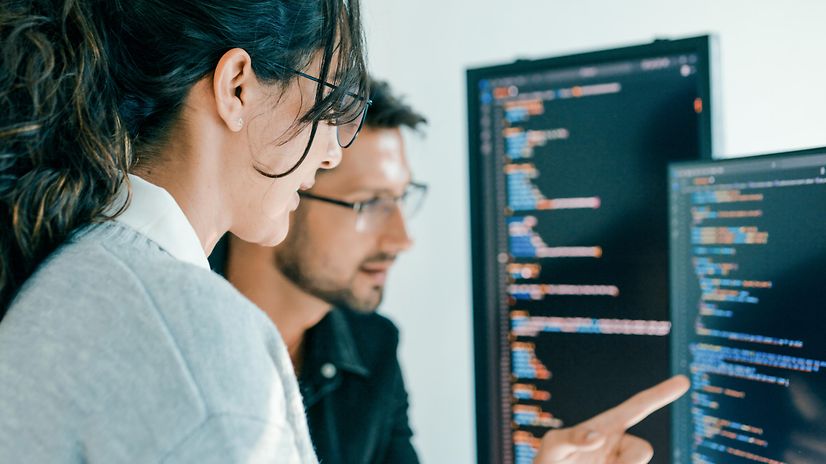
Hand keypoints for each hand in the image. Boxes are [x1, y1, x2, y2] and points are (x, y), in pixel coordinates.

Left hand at [533, 375, 689, 463]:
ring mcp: (624, 460)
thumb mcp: (554, 446)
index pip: (639, 406)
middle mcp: (621, 443)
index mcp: (609, 425)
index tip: (684, 380)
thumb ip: (573, 438)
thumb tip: (600, 436)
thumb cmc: (550, 460)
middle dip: (628, 461)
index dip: (661, 393)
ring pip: (637, 463)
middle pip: (644, 450)